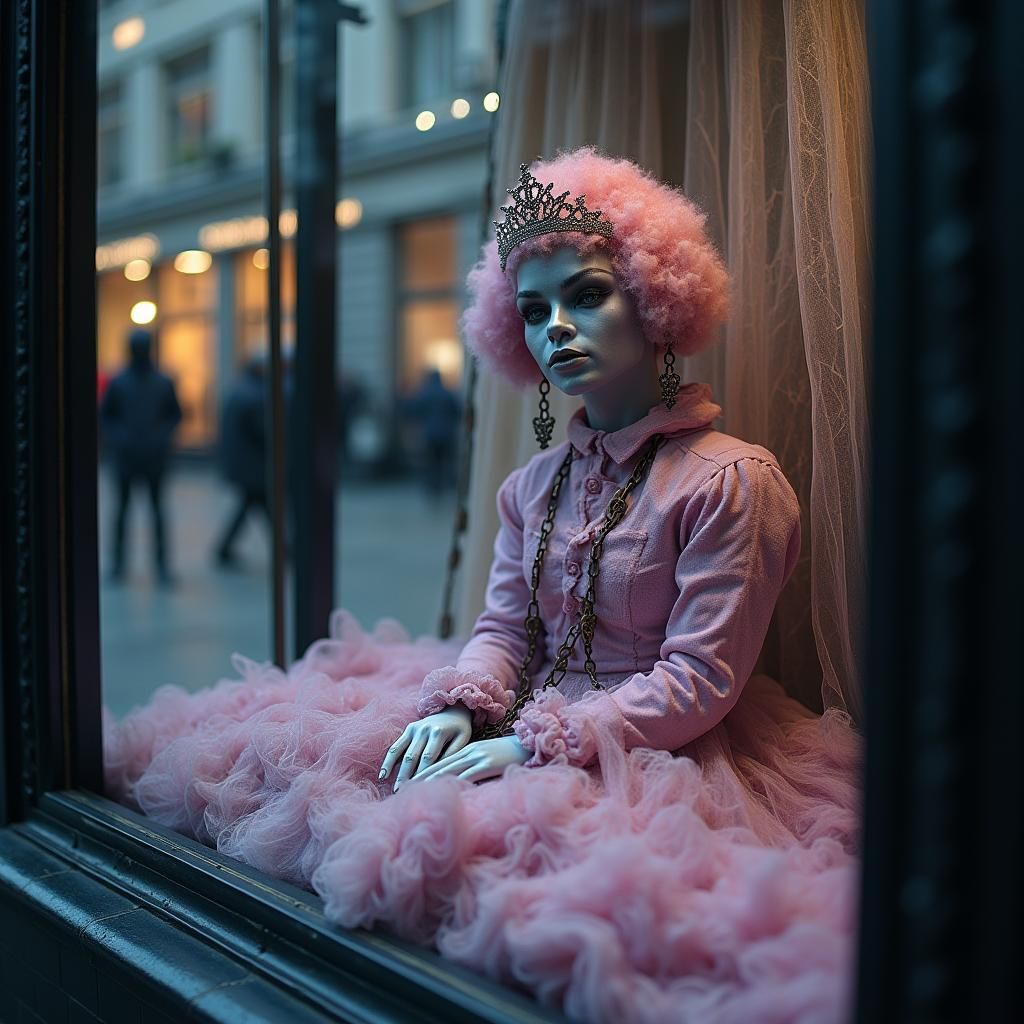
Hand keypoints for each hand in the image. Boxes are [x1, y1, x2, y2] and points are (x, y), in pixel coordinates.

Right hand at [380, 706, 472, 790]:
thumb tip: (441, 772)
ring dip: (397, 772)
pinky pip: (396, 747)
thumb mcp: (463, 739)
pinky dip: (388, 761)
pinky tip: (383, 775)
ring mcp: (414, 729)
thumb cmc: (460, 729)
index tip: (420, 790)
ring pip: (402, 753)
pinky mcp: (408, 729)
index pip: (428, 758)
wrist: (453, 710)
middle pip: (413, 757)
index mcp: (438, 732)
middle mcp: (424, 729)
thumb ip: (453, 754)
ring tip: (395, 789)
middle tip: (404, 794)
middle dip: (408, 777)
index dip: (423, 774)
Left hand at [410, 735, 529, 786]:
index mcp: (467, 750)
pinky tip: (443, 792)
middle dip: (419, 778)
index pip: (439, 762)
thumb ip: (471, 769)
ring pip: (448, 770)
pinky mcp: (487, 764)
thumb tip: (456, 784)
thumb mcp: (486, 760)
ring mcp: (477, 757)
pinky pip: (466, 776)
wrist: (529, 746)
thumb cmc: (509, 756)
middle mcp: (468, 752)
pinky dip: (453, 784)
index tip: (407, 783)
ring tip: (415, 793)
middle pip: (438, 765)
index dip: (422, 772)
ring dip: (430, 782)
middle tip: (402, 789)